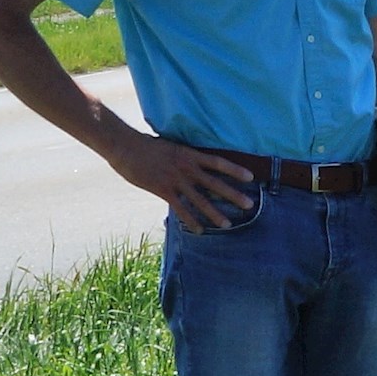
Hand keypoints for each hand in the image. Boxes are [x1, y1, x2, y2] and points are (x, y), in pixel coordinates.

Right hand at [112, 128, 260, 231]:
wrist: (125, 147)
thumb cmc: (146, 146)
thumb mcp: (171, 147)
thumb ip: (184, 158)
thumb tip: (194, 165)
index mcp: (190, 155)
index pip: (218, 163)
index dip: (235, 170)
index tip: (251, 177)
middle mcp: (187, 168)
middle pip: (215, 184)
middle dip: (233, 195)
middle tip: (249, 205)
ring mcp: (176, 180)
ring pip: (200, 200)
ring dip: (214, 213)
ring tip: (228, 224)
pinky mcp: (163, 190)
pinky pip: (181, 208)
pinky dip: (191, 220)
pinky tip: (200, 230)